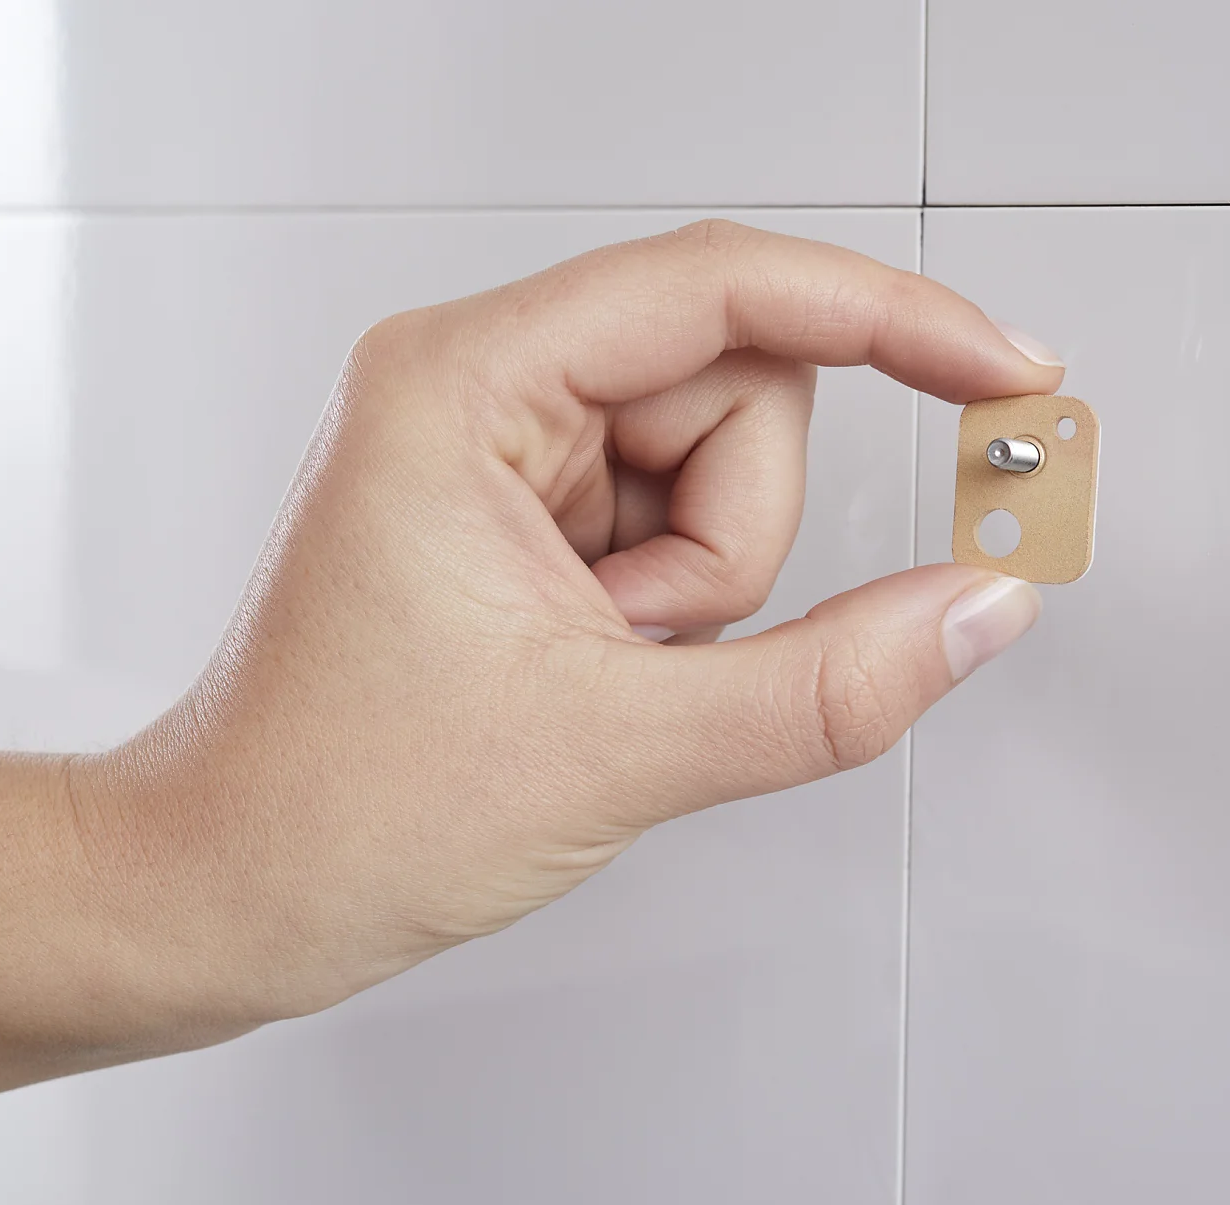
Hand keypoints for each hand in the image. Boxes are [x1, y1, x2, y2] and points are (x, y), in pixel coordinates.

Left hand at [79, 219, 1061, 1031]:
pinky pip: (681, 526)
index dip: (887, 320)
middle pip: (734, 392)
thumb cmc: (331, 805)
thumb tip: (976, 609)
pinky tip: (590, 671)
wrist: (230, 890)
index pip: (722, 289)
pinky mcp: (525, 518)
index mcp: (463, 384)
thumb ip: (830, 682)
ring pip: (720, 469)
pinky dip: (676, 609)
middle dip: (731, 542)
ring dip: (700, 588)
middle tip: (647, 643)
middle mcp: (477, 391)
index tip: (999, 368)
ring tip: (596, 671)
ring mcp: (503, 457)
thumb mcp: (616, 750)